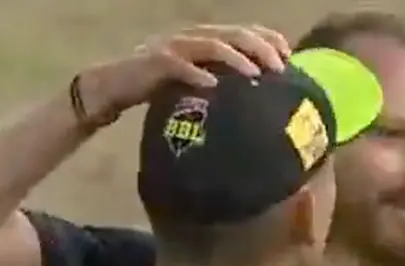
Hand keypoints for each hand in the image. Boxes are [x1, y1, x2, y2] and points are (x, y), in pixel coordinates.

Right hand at [78, 24, 291, 119]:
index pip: (242, 30)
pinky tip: (213, 86)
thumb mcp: (196, 79)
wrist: (114, 86)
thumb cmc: (161, 87)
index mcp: (203, 37)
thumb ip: (221, 78)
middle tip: (280, 68)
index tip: (290, 55)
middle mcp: (191, 36)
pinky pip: (180, 66)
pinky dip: (197, 75)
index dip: (268, 38)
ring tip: (255, 75)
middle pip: (232, 33)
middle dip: (260, 47)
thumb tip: (258, 95)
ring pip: (210, 44)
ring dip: (236, 59)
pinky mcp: (155, 63)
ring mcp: (173, 47)